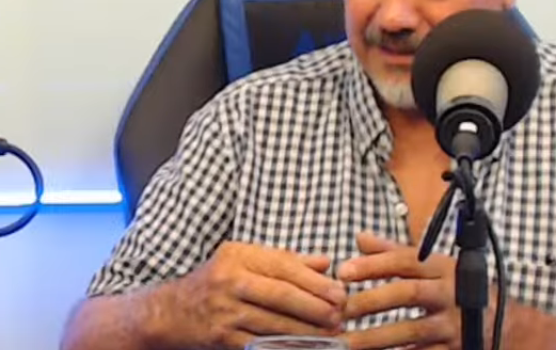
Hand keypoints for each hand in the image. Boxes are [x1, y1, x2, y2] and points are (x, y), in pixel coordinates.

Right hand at [167, 241, 345, 349]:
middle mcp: (230, 282)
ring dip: (306, 331)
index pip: (285, 267)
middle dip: (315, 307)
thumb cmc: (218, 280)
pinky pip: (260, 345)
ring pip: (274, 324)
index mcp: (239, 256)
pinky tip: (304, 347)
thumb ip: (288, 260)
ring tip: (330, 333)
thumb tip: (327, 262)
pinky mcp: (222, 339)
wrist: (171, 311)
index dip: (315, 281)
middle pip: (281, 295)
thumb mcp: (247, 259)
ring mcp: (224, 313)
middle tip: (340, 314)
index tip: (340, 291)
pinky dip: (285, 347)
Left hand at [336, 231, 464, 349]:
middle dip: (371, 301)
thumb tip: (360, 239)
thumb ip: (394, 253)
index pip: (406, 260)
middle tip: (340, 309)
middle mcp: (449, 293)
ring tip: (345, 341)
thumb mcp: (432, 266)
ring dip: (375, 338)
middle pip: (408, 293)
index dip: (374, 264)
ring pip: (412, 330)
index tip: (343, 271)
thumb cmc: (456, 289)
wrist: (504, 324)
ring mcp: (453, 325)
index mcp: (442, 267)